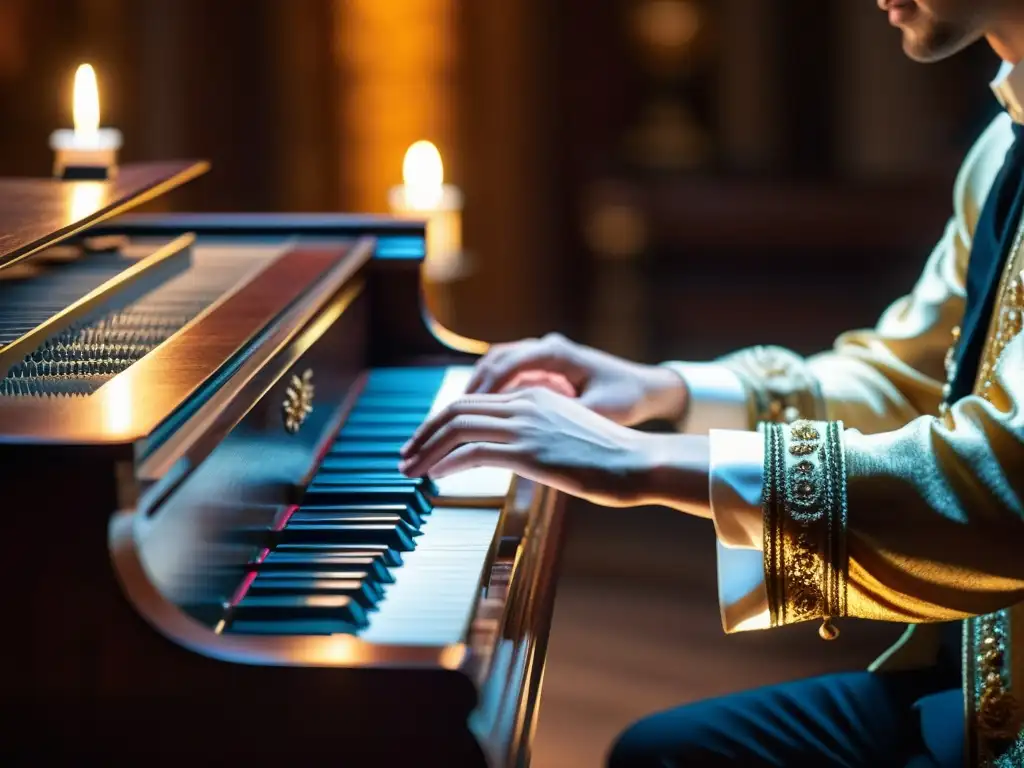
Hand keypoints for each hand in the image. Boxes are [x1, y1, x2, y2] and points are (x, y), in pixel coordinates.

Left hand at [399, 386, 710, 513]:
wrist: (639, 462)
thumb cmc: (611, 458)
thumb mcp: (568, 439)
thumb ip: (538, 440)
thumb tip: (517, 458)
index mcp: (534, 396)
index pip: (474, 401)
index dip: (442, 421)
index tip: (425, 442)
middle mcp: (525, 403)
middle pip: (457, 409)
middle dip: (424, 433)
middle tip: (405, 457)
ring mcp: (526, 425)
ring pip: (458, 427)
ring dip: (426, 449)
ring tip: (410, 470)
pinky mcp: (529, 451)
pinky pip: (473, 452)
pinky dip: (446, 463)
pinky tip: (435, 476)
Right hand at [467, 333, 687, 426]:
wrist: (648, 388)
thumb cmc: (627, 399)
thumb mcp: (598, 412)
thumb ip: (562, 420)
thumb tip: (531, 438)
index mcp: (556, 352)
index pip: (505, 367)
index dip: (481, 394)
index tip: (460, 420)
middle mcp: (544, 347)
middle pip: (490, 364)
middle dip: (464, 397)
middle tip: (443, 424)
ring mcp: (541, 355)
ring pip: (493, 368)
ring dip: (471, 396)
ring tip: (449, 425)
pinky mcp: (542, 369)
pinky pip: (504, 378)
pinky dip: (487, 396)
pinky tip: (474, 422)